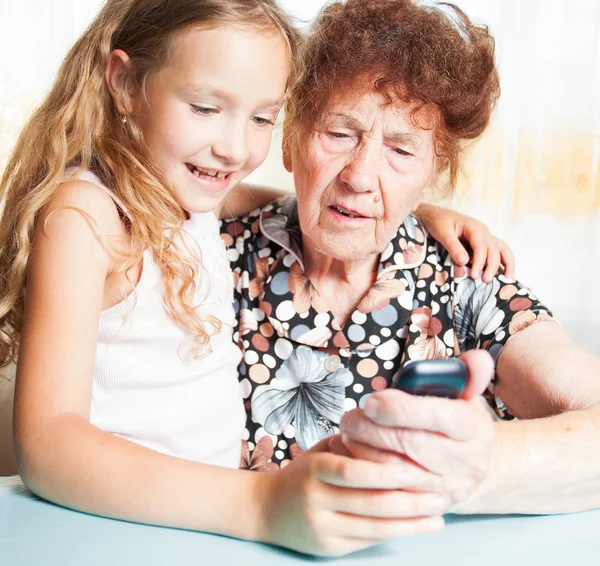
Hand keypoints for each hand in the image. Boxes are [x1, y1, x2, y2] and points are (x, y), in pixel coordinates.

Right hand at [257, 438, 444, 556]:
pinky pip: (367, 541)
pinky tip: (414, 528)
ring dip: (410, 524)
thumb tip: (392, 437)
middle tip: (441, 496)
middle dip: (410, 502)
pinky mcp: (327, 548)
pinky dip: (394, 534)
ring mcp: (322, 527)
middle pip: (370, 503)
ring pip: (373, 528)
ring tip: (438, 517)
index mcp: (315, 470)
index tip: (419, 471)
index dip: (388, 474)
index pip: (355, 472)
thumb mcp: (318, 452)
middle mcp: (316, 500)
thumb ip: (349, 447)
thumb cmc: (300, 475)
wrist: (263, 510)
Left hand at [336, 351, 495, 512]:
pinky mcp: (427, 505)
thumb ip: (468, 374)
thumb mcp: (467, 397)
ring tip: (348, 433)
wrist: (476, 469)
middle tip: (350, 417)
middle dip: (373, 428)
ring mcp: (446, 487)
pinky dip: (365, 472)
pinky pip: (389, 492)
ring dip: (363, 450)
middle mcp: (464, 461)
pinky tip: (352, 455)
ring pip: (396, 471)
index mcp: (473, 428)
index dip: (401, 408)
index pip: (440, 416)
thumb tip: (477, 357)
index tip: (372, 401)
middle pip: (411, 444)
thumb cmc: (461, 425)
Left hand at [415, 204, 514, 281]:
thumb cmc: (439, 223)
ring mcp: (485, 237)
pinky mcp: (483, 243)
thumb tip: (464, 262)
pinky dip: (504, 261)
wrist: (437, 215)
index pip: (481, 246)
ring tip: (508, 278)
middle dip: (491, 266)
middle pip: (493, 249)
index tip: (474, 275)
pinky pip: (498, 251)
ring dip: (506, 263)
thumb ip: (453, 247)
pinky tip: (505, 274)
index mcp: (474, 227)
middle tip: (485, 281)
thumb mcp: (443, 233)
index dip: (479, 262)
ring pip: (501, 249)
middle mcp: (483, 232)